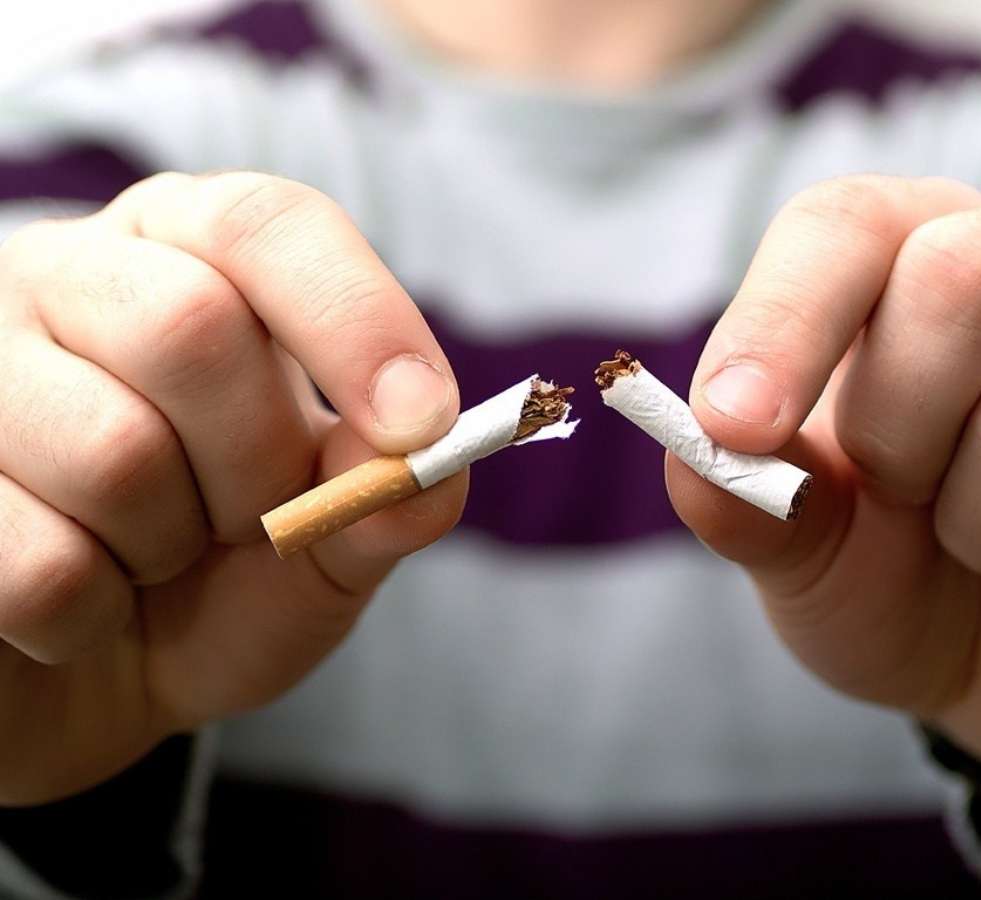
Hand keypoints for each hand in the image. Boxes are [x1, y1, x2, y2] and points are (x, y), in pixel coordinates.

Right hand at [0, 172, 465, 803]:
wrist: (91, 682)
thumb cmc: (217, 587)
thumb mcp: (327, 548)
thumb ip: (386, 502)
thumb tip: (430, 472)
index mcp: (190, 259)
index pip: (270, 227)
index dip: (357, 321)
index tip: (422, 425)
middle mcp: (72, 278)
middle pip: (190, 327)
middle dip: (256, 466)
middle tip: (248, 522)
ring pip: (111, 450)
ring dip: (167, 549)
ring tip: (150, 558)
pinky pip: (37, 564)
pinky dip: (89, 617)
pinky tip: (79, 604)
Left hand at [671, 175, 980, 790]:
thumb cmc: (890, 574)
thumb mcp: (797, 549)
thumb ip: (743, 502)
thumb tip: (700, 461)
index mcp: (909, 261)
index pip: (845, 227)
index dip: (781, 321)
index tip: (733, 426)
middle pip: (964, 278)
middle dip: (896, 433)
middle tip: (899, 491)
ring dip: (978, 535)